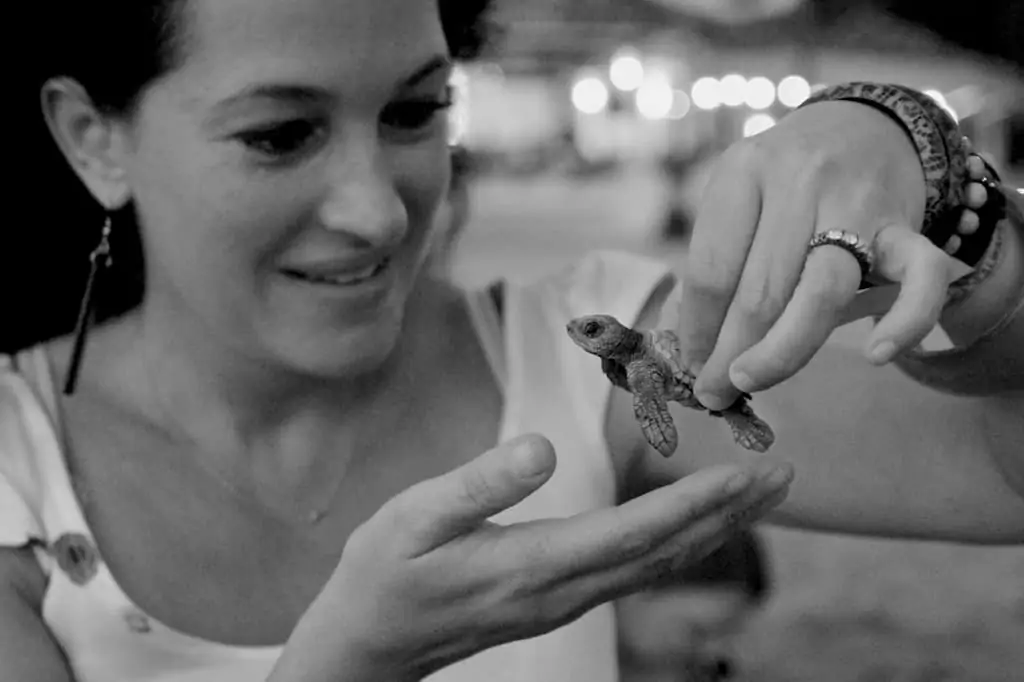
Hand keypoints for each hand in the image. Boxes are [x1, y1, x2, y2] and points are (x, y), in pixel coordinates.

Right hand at [274, 434, 792, 680]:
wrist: (369, 646)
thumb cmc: (384, 576)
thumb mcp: (411, 519)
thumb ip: (479, 485)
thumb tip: (544, 447)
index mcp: (531, 566)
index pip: (632, 534)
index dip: (694, 503)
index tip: (745, 473)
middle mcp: (561, 591)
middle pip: (663, 553)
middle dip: (727, 515)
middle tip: (783, 475)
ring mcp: (563, 602)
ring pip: (656, 567)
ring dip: (712, 531)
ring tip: (757, 497)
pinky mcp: (556, 600)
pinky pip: (634, 573)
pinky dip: (678, 545)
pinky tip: (694, 528)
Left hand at [678, 100, 967, 409]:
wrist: (867, 125)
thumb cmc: (785, 180)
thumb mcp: (740, 199)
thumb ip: (718, 264)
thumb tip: (689, 347)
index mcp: (743, 171)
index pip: (711, 268)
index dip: (697, 327)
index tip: (690, 361)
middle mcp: (798, 182)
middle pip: (760, 289)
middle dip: (729, 353)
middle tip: (713, 392)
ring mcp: (857, 203)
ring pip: (820, 293)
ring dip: (781, 353)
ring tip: (750, 382)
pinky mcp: (906, 227)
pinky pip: (919, 280)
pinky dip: (904, 322)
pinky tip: (876, 356)